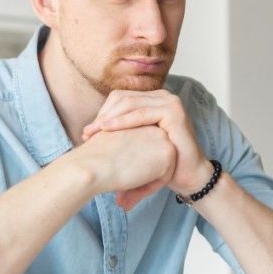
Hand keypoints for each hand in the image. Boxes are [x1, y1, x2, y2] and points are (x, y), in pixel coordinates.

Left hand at [82, 90, 212, 201]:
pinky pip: (142, 113)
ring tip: (93, 133)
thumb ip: (117, 133)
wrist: (188, 177)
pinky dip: (123, 121)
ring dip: (108, 117)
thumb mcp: (137, 143)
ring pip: (130, 103)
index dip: (101, 113)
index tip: (88, 133)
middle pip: (122, 98)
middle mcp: (163, 96)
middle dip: (102, 115)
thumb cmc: (162, 163)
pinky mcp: (173, 112)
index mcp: (153, 99)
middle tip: (87, 134)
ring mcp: (170, 102)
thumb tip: (84, 133)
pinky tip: (108, 130)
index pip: (120, 98)